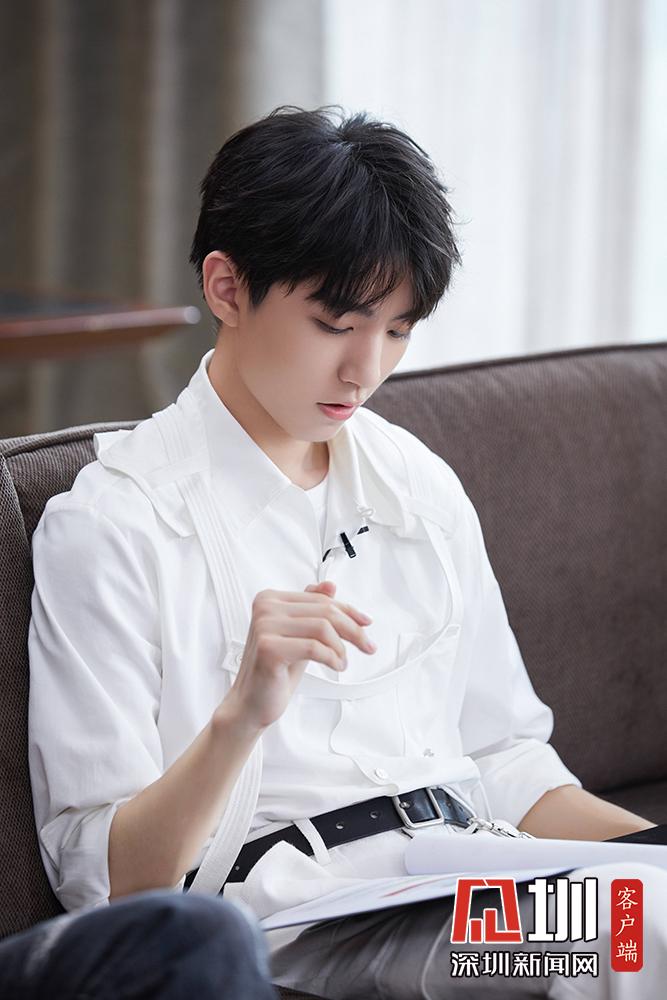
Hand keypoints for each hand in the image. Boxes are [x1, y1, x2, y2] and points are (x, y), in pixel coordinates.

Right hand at [221, 581, 374, 731]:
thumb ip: (311, 610)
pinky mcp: (270, 647)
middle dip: (353, 629)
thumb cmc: (274, 670)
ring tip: (342, 661)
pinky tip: (336, 665)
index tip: (366, 623)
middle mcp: (265, 608)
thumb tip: (330, 586)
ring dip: (341, 647)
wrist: (251, 702)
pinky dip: (332, 658)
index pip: (320, 599)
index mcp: (270, 599)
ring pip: (323, 628)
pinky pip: (314, 647)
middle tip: (367, 645)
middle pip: (325, 611)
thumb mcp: (299, 635)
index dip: (348, 611)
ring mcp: (265, 626)